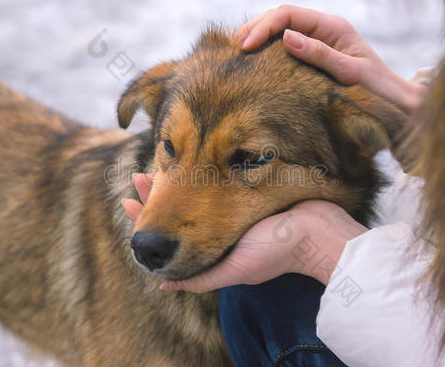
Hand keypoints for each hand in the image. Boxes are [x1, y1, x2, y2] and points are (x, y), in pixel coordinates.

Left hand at [121, 173, 367, 292]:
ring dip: (174, 179)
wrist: (317, 230)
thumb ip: (201, 278)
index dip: (147, 220)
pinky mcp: (248, 191)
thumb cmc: (276, 251)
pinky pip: (218, 178)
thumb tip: (163, 285)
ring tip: (152, 166)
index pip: (172, 234)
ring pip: (196, 191)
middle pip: (182, 210)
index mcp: (213, 246)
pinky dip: (201, 170)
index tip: (127, 203)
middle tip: (137, 177)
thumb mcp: (234, 271)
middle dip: (158, 194)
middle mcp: (221, 225)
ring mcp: (234, 206)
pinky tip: (191, 158)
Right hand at [235, 4, 425, 113]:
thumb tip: (287, 38)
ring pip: (281, 29)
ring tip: (237, 52)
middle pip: (281, 17)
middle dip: (255, 28)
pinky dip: (267, 50)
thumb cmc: (376, 91)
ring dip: (259, 36)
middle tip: (233, 48)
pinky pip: (286, 46)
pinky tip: (254, 61)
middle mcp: (324, 29)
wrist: (394, 105)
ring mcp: (319, 41)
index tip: (245, 47)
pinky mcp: (315, 55)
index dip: (264, 27)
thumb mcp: (350, 73)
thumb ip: (320, 55)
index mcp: (332, 26)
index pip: (289, 15)